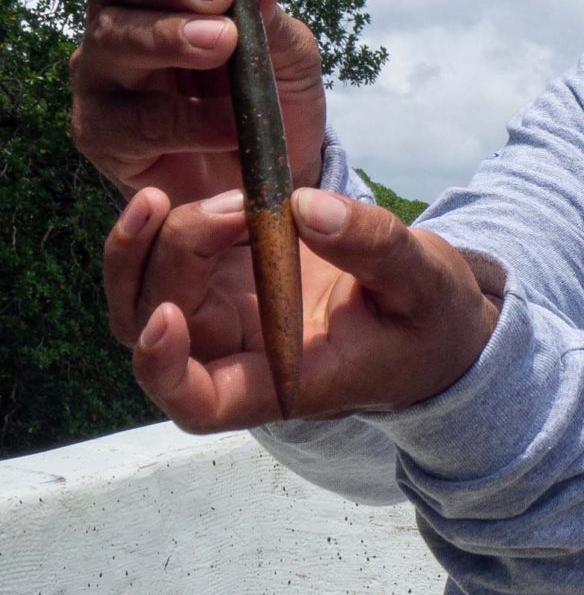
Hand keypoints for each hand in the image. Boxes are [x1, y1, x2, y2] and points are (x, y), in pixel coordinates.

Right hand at [70, 0, 327, 205]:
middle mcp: (118, 16)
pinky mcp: (102, 134)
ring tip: (221, 42)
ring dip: (168, 36)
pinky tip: (230, 123)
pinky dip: (188, 119)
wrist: (270, 181)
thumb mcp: (287, 55)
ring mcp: (102, 74)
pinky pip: (135, 121)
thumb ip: (270, 16)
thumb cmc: (269, 100)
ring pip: (112, 38)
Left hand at [104, 184, 502, 430]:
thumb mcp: (425, 280)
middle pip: (156, 332)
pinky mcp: (224, 280)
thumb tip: (307, 206)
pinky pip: (164, 261)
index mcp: (286, 380)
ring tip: (168, 196)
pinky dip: (159, 228)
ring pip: (143, 296)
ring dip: (140, 247)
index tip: (164, 317)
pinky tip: (180, 192)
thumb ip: (373, 246)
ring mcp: (227, 318)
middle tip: (235, 206)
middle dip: (173, 261)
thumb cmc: (431, 318)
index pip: (201, 403)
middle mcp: (241, 357)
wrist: (432, 316)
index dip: (166, 369)